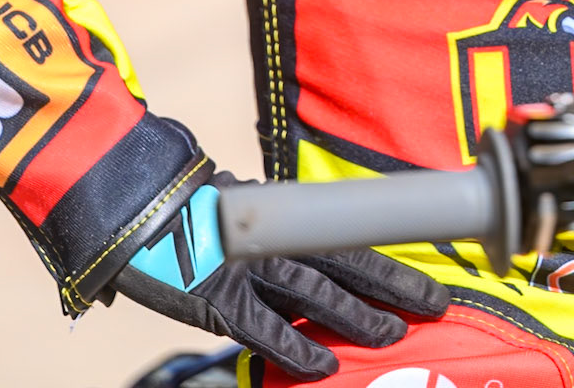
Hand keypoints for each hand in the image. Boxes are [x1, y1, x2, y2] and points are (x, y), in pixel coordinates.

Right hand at [110, 175, 448, 379]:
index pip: (351, 238)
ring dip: (357, 314)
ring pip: (315, 291)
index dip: (391, 259)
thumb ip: (285, 239)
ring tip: (393, 334)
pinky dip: (295, 347)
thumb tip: (324, 266)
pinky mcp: (217, 296)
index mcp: (285, 216)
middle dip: (393, 284)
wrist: (136, 208)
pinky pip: (264, 328)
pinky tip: (325, 365)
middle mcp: (274, 236)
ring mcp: (247, 266)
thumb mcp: (251, 213)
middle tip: (436, 303)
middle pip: (346, 260)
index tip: (430, 277)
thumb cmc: (196, 215)